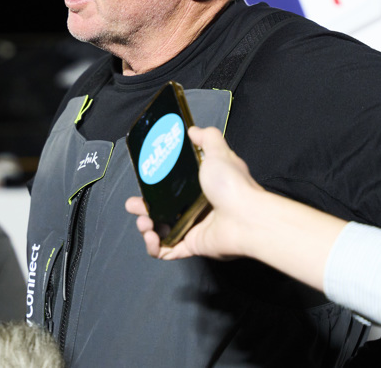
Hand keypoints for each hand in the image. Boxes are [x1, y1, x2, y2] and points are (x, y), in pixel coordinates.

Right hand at [124, 125, 264, 259]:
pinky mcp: (192, 246)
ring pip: (162, 231)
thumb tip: (193, 129)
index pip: (173, 187)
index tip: (143, 183)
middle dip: (143, 208)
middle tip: (134, 205)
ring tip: (144, 222)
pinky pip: (167, 251)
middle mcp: (197, 208)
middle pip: (163, 210)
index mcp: (202, 187)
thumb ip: (207, 138)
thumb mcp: (218, 153)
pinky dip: (154, 247)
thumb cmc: (233, 186)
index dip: (155, 186)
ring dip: (146, 227)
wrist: (246, 218)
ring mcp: (194, 228)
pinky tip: (151, 237)